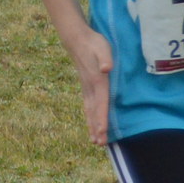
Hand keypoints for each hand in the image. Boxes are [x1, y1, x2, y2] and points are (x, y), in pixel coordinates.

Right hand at [70, 27, 113, 145]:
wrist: (77, 38)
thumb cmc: (94, 43)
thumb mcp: (103, 48)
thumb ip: (105, 59)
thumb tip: (106, 68)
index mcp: (97, 81)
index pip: (100, 102)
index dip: (101, 118)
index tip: (102, 132)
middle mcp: (91, 87)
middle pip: (94, 111)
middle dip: (96, 128)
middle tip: (99, 144)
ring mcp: (87, 88)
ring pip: (89, 110)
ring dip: (92, 125)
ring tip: (95, 140)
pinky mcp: (86, 86)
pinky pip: (88, 105)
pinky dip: (90, 117)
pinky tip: (91, 124)